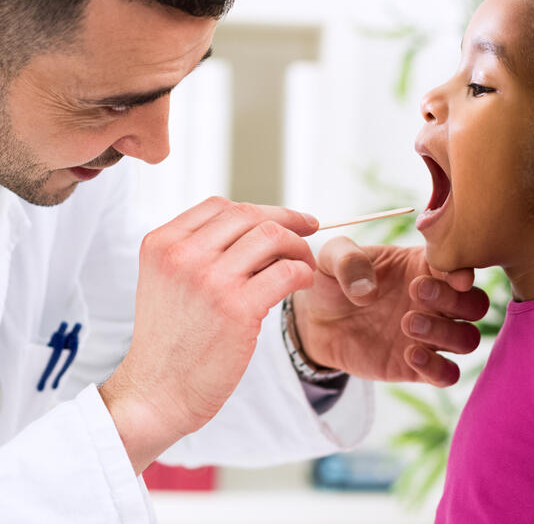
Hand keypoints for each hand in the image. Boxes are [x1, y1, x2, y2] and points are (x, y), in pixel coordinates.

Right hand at [99, 197, 317, 473]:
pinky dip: (303, 272)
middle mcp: (182, 254)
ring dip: (298, 246)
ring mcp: (210, 279)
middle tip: (309, 232)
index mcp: (162, 244)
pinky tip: (304, 283)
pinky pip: (286, 271)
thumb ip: (200, 253)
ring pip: (272, 236)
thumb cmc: (170, 343)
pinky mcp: (237, 307)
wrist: (155, 394)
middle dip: (287, 220)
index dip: (260, 210)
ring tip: (305, 264)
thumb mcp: (167, 283)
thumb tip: (256, 232)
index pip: (220, 206)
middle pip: (249, 215)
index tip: (285, 220)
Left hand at [293, 238, 488, 386]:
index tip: (453, 277)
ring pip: (468, 339)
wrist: (315, 323)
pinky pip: (447, 374)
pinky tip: (409, 354)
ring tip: (407, 324)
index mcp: (424, 267)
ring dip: (447, 332)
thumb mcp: (331, 257)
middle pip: (476, 304)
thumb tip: (368, 290)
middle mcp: (436, 302)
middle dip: (456, 300)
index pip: (461, 267)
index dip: (464, 271)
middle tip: (417, 292)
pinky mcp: (416, 367)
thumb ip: (348, 259)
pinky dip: (438, 368)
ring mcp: (429, 336)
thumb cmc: (332, 281)